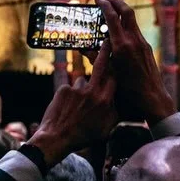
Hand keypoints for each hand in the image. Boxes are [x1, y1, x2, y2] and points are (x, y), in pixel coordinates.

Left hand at [27, 41, 118, 166]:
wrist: (56, 138)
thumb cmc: (83, 136)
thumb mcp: (106, 129)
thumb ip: (115, 114)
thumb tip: (123, 105)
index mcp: (105, 101)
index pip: (115, 77)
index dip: (117, 65)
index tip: (118, 56)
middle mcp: (92, 92)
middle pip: (101, 66)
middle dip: (104, 52)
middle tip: (106, 42)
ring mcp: (77, 89)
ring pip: (83, 81)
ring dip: (82, 90)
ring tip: (76, 108)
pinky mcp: (63, 89)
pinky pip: (70, 88)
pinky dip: (69, 96)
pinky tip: (66, 108)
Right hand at [95, 0, 175, 126]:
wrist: (151, 97)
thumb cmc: (127, 89)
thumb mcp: (108, 72)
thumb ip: (95, 57)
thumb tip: (82, 48)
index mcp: (122, 45)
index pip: (113, 17)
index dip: (104, 4)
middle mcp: (133, 40)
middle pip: (126, 10)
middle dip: (115, 1)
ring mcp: (142, 42)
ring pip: (132, 19)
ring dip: (121, 11)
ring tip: (109, 11)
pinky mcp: (146, 47)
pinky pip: (134, 29)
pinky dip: (125, 23)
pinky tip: (117, 30)